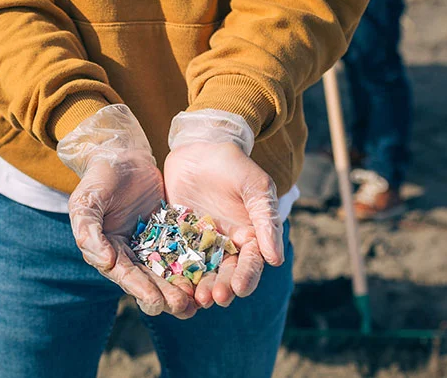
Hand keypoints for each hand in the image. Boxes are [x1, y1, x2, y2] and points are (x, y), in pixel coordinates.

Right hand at [57, 104, 197, 317]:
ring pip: (168, 271)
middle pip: (148, 280)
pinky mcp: (171, 232)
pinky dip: (194, 264)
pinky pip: (184, 250)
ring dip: (182, 287)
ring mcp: (151, 244)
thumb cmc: (99, 178)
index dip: (140, 289)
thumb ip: (89, 231)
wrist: (123, 155)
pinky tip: (209, 274)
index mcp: (106, 251)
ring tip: (198, 301)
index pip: (124, 275)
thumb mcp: (87, 202)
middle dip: (165, 295)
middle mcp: (129, 253)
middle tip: (182, 307)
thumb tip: (104, 263)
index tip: (156, 301)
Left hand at [163, 109, 282, 309]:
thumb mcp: (255, 187)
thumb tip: (276, 259)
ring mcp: (198, 243)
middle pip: (224, 273)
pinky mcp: (175, 237)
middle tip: (214, 299)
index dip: (246, 278)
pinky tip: (170, 283)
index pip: (250, 263)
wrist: (199, 147)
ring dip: (199, 287)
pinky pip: (174, 257)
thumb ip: (265, 220)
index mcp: (249, 237)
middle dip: (221, 287)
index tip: (239, 289)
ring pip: (200, 271)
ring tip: (194, 299)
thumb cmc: (234, 165)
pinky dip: (174, 272)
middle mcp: (224, 245)